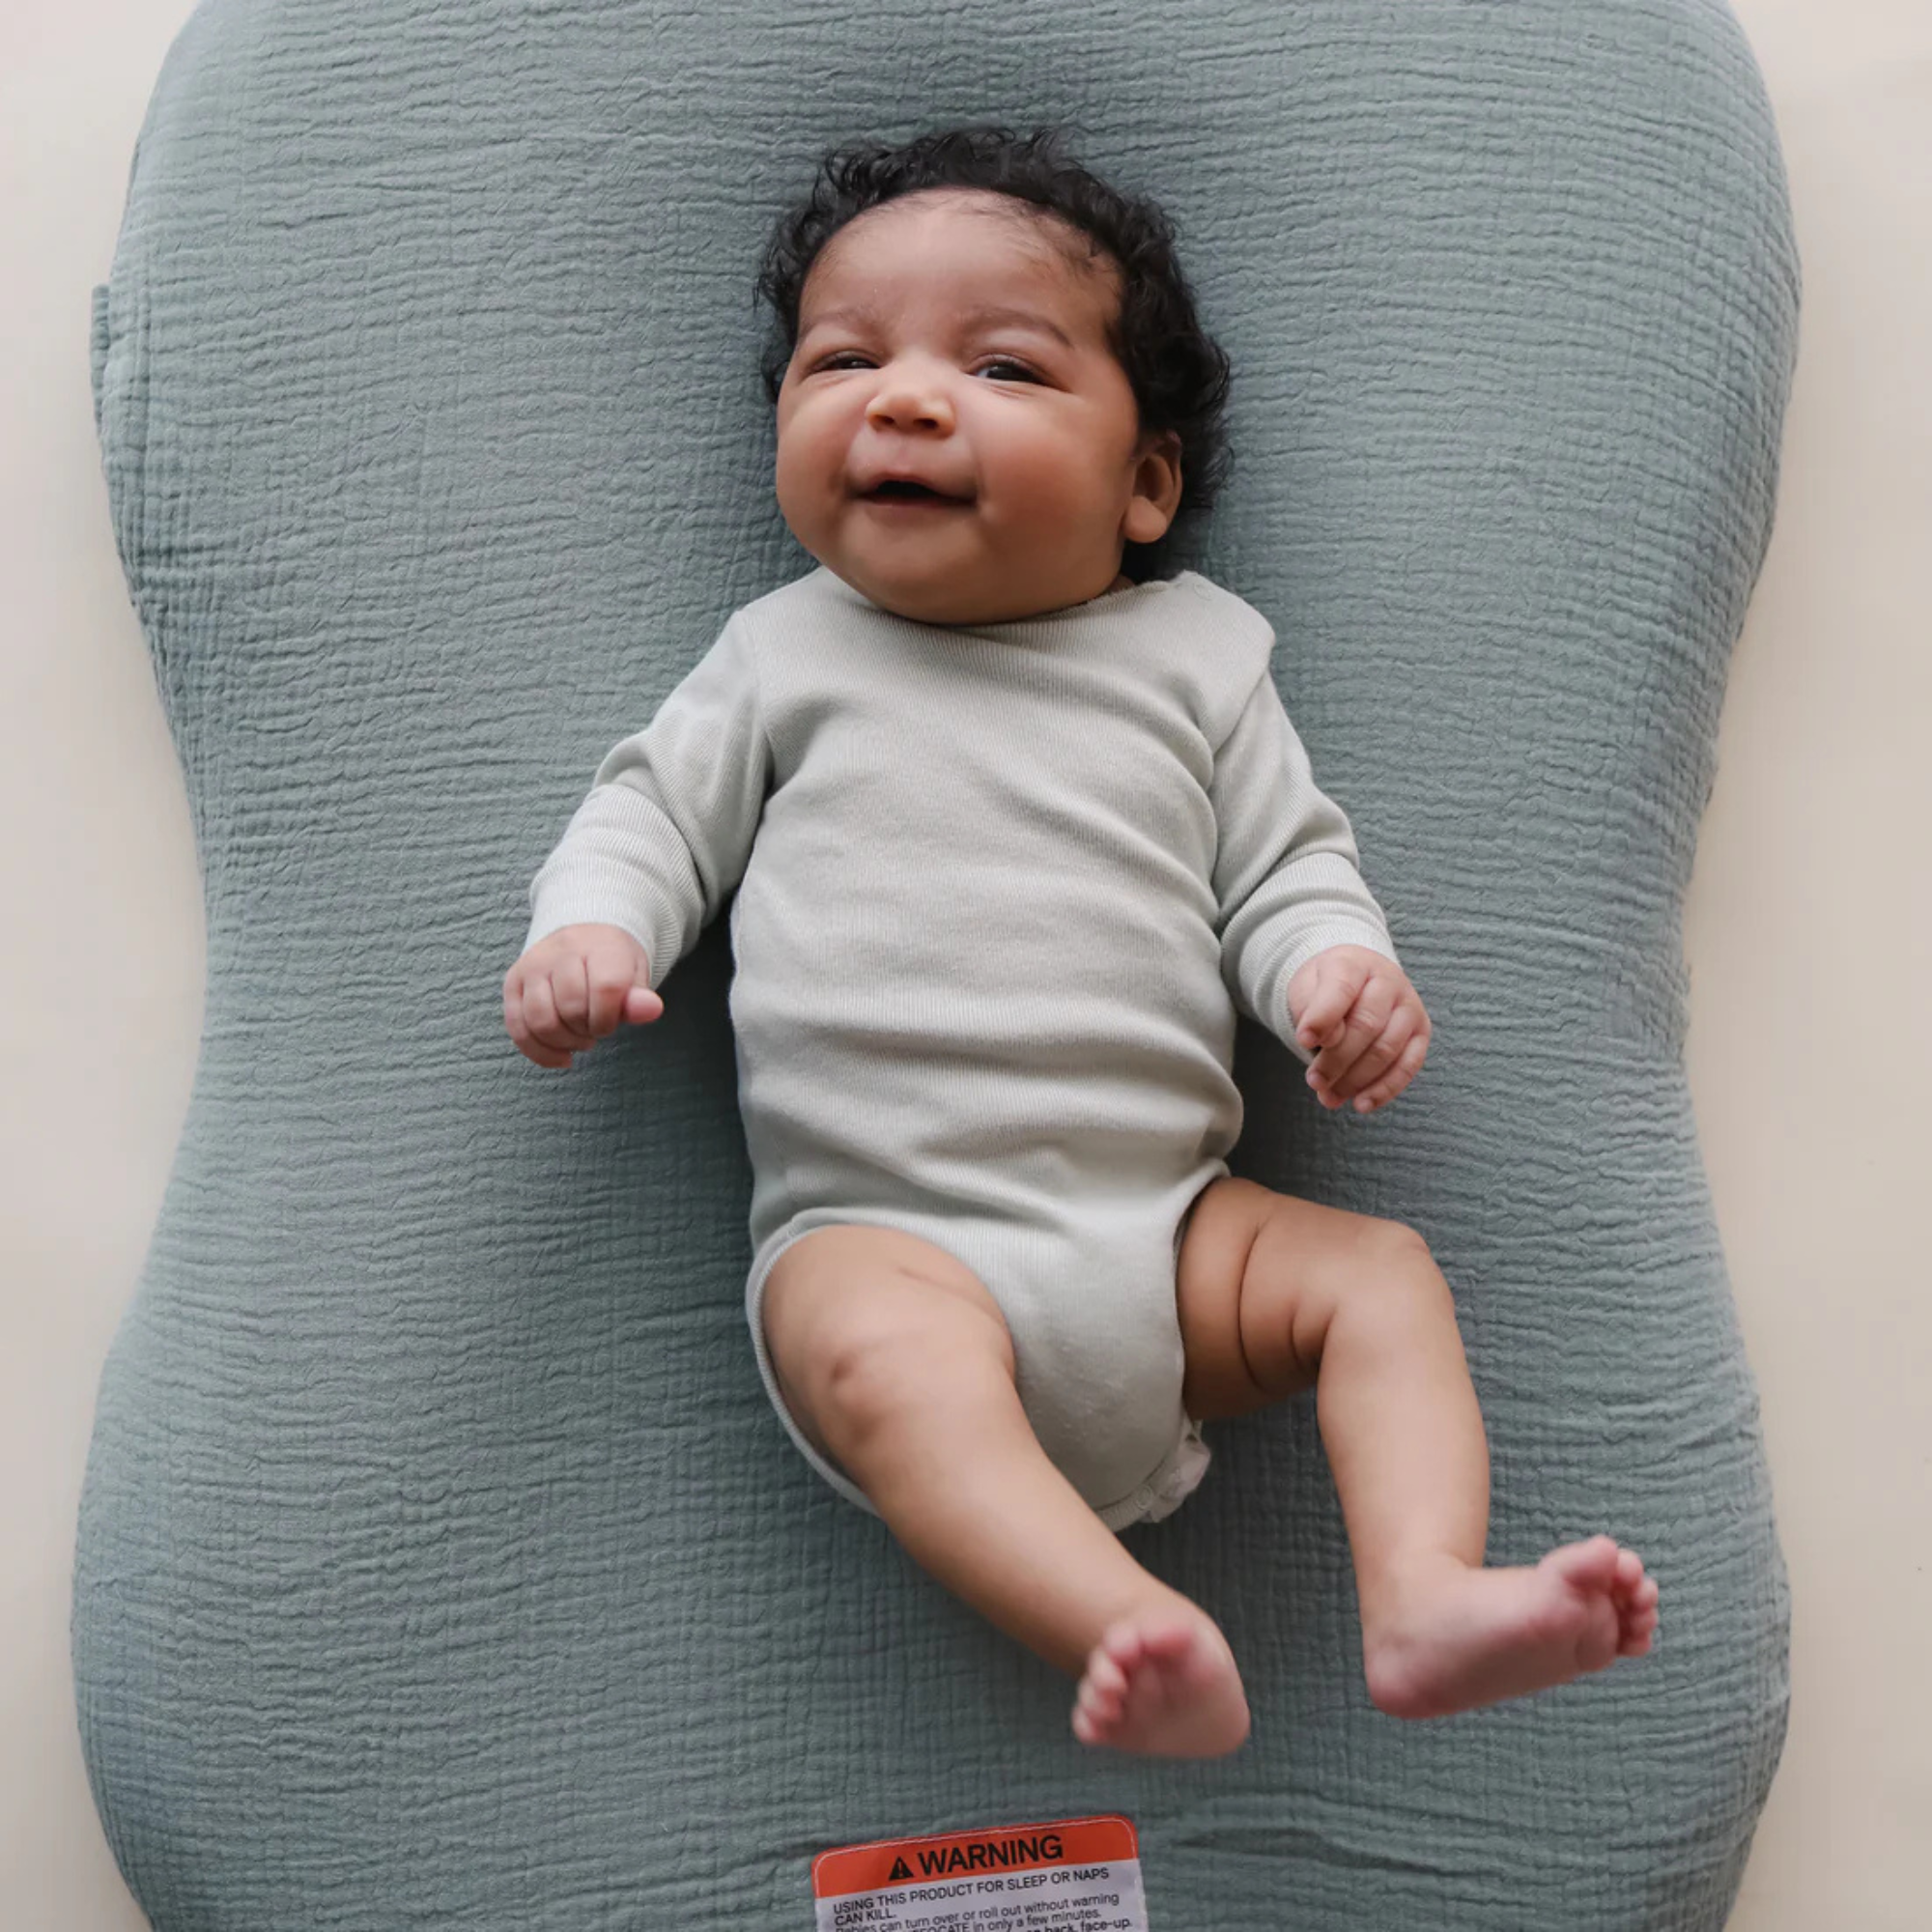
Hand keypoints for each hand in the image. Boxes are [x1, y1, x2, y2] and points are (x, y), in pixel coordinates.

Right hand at [502, 923, 661, 1068]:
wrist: (584, 936)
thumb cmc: (613, 963)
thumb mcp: (635, 975)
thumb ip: (640, 997)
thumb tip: (651, 1010)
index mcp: (599, 945)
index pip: (605, 989)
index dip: (610, 1017)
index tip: (613, 1021)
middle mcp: (560, 951)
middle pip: (570, 1008)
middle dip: (588, 1030)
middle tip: (597, 1027)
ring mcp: (532, 966)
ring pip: (540, 1021)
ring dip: (564, 1043)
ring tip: (581, 1039)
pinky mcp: (513, 982)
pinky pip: (518, 1028)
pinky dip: (540, 1052)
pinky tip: (561, 1057)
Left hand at [1286, 944, 1429, 1114]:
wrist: (1354, 980)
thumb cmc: (1325, 988)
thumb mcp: (1306, 988)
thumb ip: (1311, 1010)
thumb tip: (1325, 1041)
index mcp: (1355, 963)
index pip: (1341, 990)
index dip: (1322, 1018)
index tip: (1303, 1040)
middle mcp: (1389, 981)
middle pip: (1366, 1026)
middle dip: (1336, 1060)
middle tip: (1314, 1081)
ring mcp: (1409, 1006)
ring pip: (1387, 1050)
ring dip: (1356, 1080)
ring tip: (1328, 1097)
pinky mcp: (1421, 1032)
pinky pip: (1408, 1065)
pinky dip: (1384, 1089)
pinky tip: (1361, 1104)